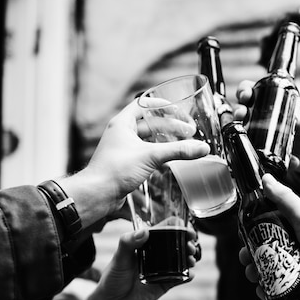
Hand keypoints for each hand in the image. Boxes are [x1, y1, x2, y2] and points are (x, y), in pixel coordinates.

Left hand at [59, 99, 209, 225]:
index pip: (143, 104)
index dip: (161, 104)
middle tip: (188, 131)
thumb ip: (178, 151)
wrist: (98, 194)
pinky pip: (146, 154)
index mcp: (122, 123)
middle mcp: (121, 134)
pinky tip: (170, 160)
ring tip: (182, 144)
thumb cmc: (115, 170)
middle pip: (149, 123)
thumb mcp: (151, 156)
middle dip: (170, 126)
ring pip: (148, 140)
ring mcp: (123, 149)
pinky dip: (159, 154)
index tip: (178, 109)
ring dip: (165, 141)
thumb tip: (201, 148)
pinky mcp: (126, 164)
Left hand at [66, 226, 199, 299]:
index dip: (178, 226)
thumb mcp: (119, 258)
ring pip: (182, 259)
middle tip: (190, 246)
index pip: (166, 229)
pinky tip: (190, 275)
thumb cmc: (113, 277)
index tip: (186, 230)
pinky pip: (181, 278)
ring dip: (190, 258)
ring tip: (191, 260)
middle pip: (178, 243)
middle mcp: (157, 254)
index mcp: (147, 243)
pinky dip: (188, 276)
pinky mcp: (166, 283)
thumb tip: (145, 232)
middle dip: (188, 242)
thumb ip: (128, 242)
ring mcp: (163, 269)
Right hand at [235, 81, 299, 174]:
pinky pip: (254, 153)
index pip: (250, 91)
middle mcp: (258, 117)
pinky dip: (260, 156)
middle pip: (241, 109)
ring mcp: (257, 134)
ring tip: (245, 133)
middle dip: (238, 110)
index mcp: (269, 102)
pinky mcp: (259, 151)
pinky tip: (273, 157)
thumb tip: (298, 121)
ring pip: (240, 129)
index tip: (246, 95)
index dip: (244, 90)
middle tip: (241, 114)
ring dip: (238, 130)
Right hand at [239, 174, 299, 299]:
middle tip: (247, 262)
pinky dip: (269, 291)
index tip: (244, 241)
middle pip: (267, 252)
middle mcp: (299, 247)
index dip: (255, 235)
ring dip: (258, 275)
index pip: (270, 230)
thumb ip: (285, 199)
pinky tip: (262, 292)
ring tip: (254, 279)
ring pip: (271, 271)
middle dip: (253, 258)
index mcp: (299, 229)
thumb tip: (266, 178)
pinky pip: (281, 288)